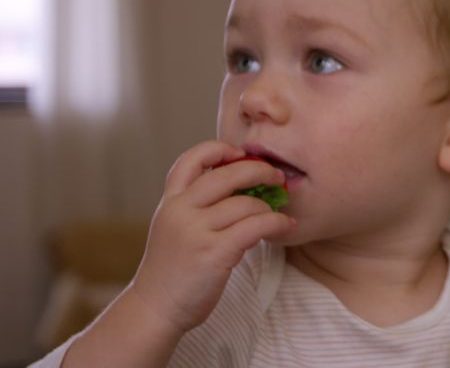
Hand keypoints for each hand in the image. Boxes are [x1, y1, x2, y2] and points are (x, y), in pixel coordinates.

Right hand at [129, 140, 295, 334]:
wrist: (156, 308)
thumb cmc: (173, 268)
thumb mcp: (173, 226)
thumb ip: (195, 204)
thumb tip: (241, 183)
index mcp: (170, 202)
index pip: (190, 159)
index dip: (218, 149)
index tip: (240, 153)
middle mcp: (180, 211)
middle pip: (227, 174)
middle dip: (259, 170)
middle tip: (276, 176)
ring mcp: (195, 232)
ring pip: (246, 203)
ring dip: (269, 206)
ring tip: (279, 213)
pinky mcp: (213, 253)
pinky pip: (256, 227)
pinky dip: (276, 223)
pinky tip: (285, 226)